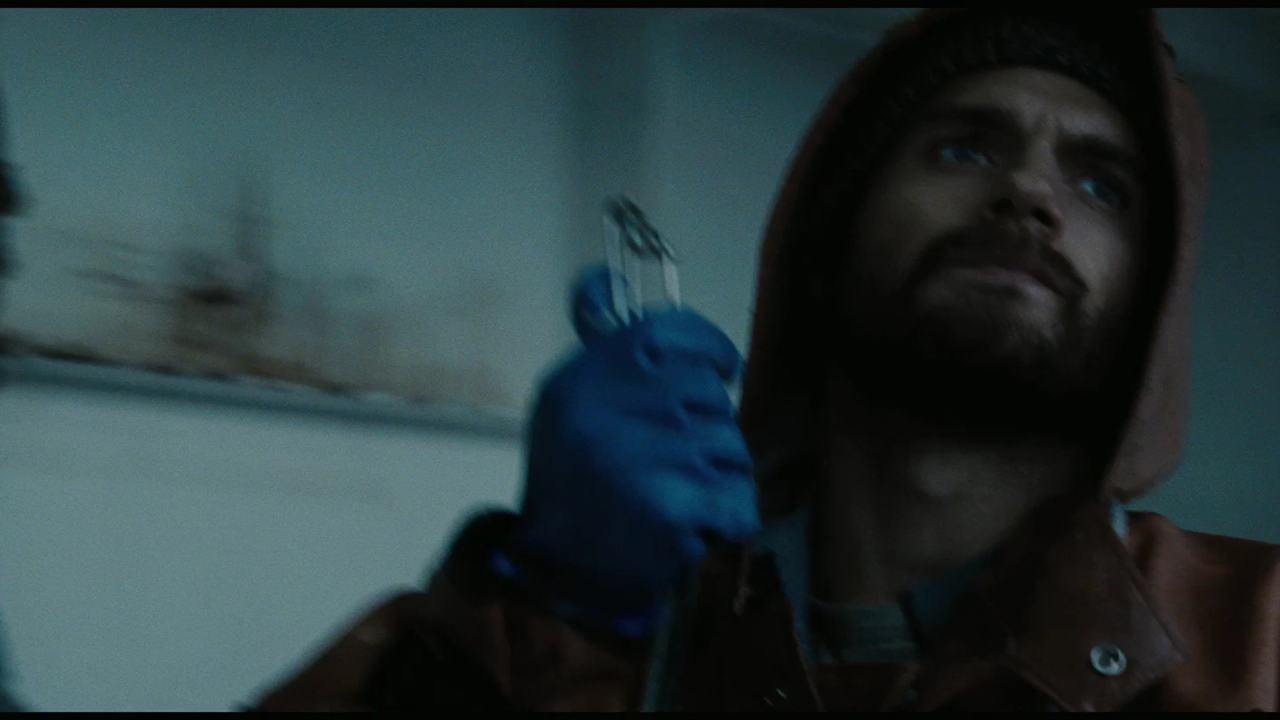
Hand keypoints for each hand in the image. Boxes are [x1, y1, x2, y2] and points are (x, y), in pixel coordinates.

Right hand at [506, 266, 760, 625]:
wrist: (554, 571)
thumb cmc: (569, 485)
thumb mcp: (567, 404)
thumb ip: (604, 350)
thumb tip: (602, 278)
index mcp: (586, 378)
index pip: (667, 330)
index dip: (708, 345)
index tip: (723, 365)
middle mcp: (610, 409)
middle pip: (709, 394)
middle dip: (709, 428)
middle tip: (676, 461)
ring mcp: (642, 457)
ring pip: (730, 447)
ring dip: (718, 477)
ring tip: (676, 497)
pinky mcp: (671, 507)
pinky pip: (738, 498)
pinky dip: (726, 517)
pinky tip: (690, 525)